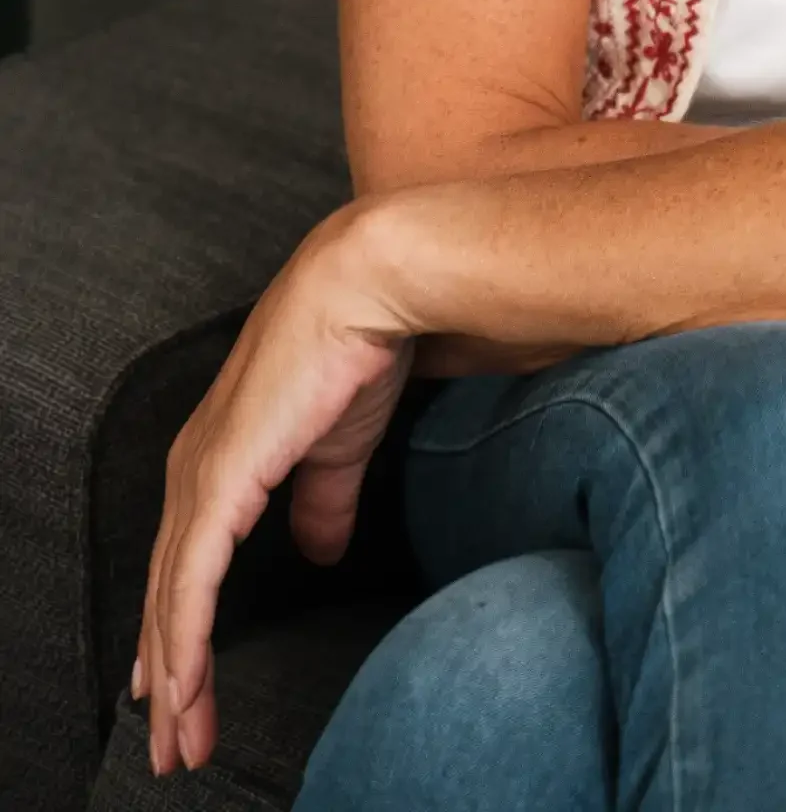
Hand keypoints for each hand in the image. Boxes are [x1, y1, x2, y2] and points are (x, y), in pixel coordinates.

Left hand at [131, 204, 412, 778]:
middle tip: (176, 744)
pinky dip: (185, 641)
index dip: (177, 628)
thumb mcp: (336, 447)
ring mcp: (202, 473)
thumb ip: (320, 502)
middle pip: (168, 590)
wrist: (370, 289)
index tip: (174, 688)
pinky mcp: (220, 480)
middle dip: (169, 674)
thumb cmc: (356, 350)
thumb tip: (318, 549)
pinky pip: (192, 581)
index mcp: (220, 453)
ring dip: (176, 675)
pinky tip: (185, 687)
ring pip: (172, 598)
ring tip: (183, 741)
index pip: (185, 561)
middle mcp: (196, 465)